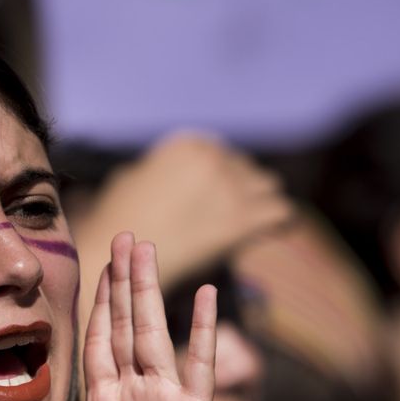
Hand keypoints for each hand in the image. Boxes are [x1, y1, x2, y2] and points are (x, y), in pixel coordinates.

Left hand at [0, 233, 224, 400]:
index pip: (98, 344)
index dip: (96, 306)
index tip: (94, 267)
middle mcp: (135, 397)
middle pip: (126, 327)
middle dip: (122, 282)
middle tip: (124, 235)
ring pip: (153, 332)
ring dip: (149, 289)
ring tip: (144, 247)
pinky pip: (197, 362)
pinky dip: (203, 328)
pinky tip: (208, 293)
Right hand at [74, 132, 293, 292]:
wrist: (120, 255)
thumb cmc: (116, 222)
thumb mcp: (130, 178)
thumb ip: (157, 169)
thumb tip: (167, 173)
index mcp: (188, 144)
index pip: (221, 152)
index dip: (220, 175)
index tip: (216, 194)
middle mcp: (213, 159)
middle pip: (245, 168)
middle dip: (241, 187)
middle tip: (231, 211)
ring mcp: (230, 188)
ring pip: (269, 185)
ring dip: (260, 200)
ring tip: (253, 219)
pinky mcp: (243, 220)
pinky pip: (283, 212)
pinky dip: (279, 222)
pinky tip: (272, 231)